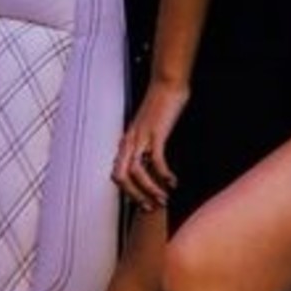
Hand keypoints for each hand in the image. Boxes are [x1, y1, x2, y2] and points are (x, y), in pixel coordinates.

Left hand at [111, 82, 185, 210]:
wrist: (167, 83)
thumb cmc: (161, 103)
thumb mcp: (149, 126)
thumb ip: (146, 142)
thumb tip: (149, 158)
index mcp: (127, 141)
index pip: (117, 173)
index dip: (127, 191)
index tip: (142, 200)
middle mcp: (130, 141)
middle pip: (120, 177)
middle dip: (134, 196)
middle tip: (150, 207)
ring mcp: (141, 137)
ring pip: (136, 173)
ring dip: (150, 190)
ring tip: (164, 198)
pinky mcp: (156, 133)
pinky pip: (156, 161)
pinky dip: (163, 175)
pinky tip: (173, 181)